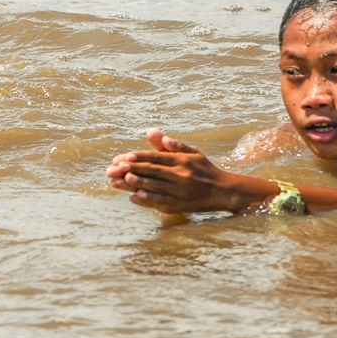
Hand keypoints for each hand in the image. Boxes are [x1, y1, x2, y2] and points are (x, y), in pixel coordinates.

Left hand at [107, 128, 264, 214]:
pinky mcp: (181, 205)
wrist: (224, 191)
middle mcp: (181, 175)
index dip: (138, 157)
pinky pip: (161, 202)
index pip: (156, 157)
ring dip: (134, 185)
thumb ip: (172, 144)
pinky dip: (147, 200)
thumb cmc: (204, 169)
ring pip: (154, 187)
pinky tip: (133, 198)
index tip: (122, 157)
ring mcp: (180, 191)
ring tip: (117, 181)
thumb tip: (151, 132)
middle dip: (130, 170)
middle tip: (112, 169)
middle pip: (152, 172)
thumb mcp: (192, 152)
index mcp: (182, 160)